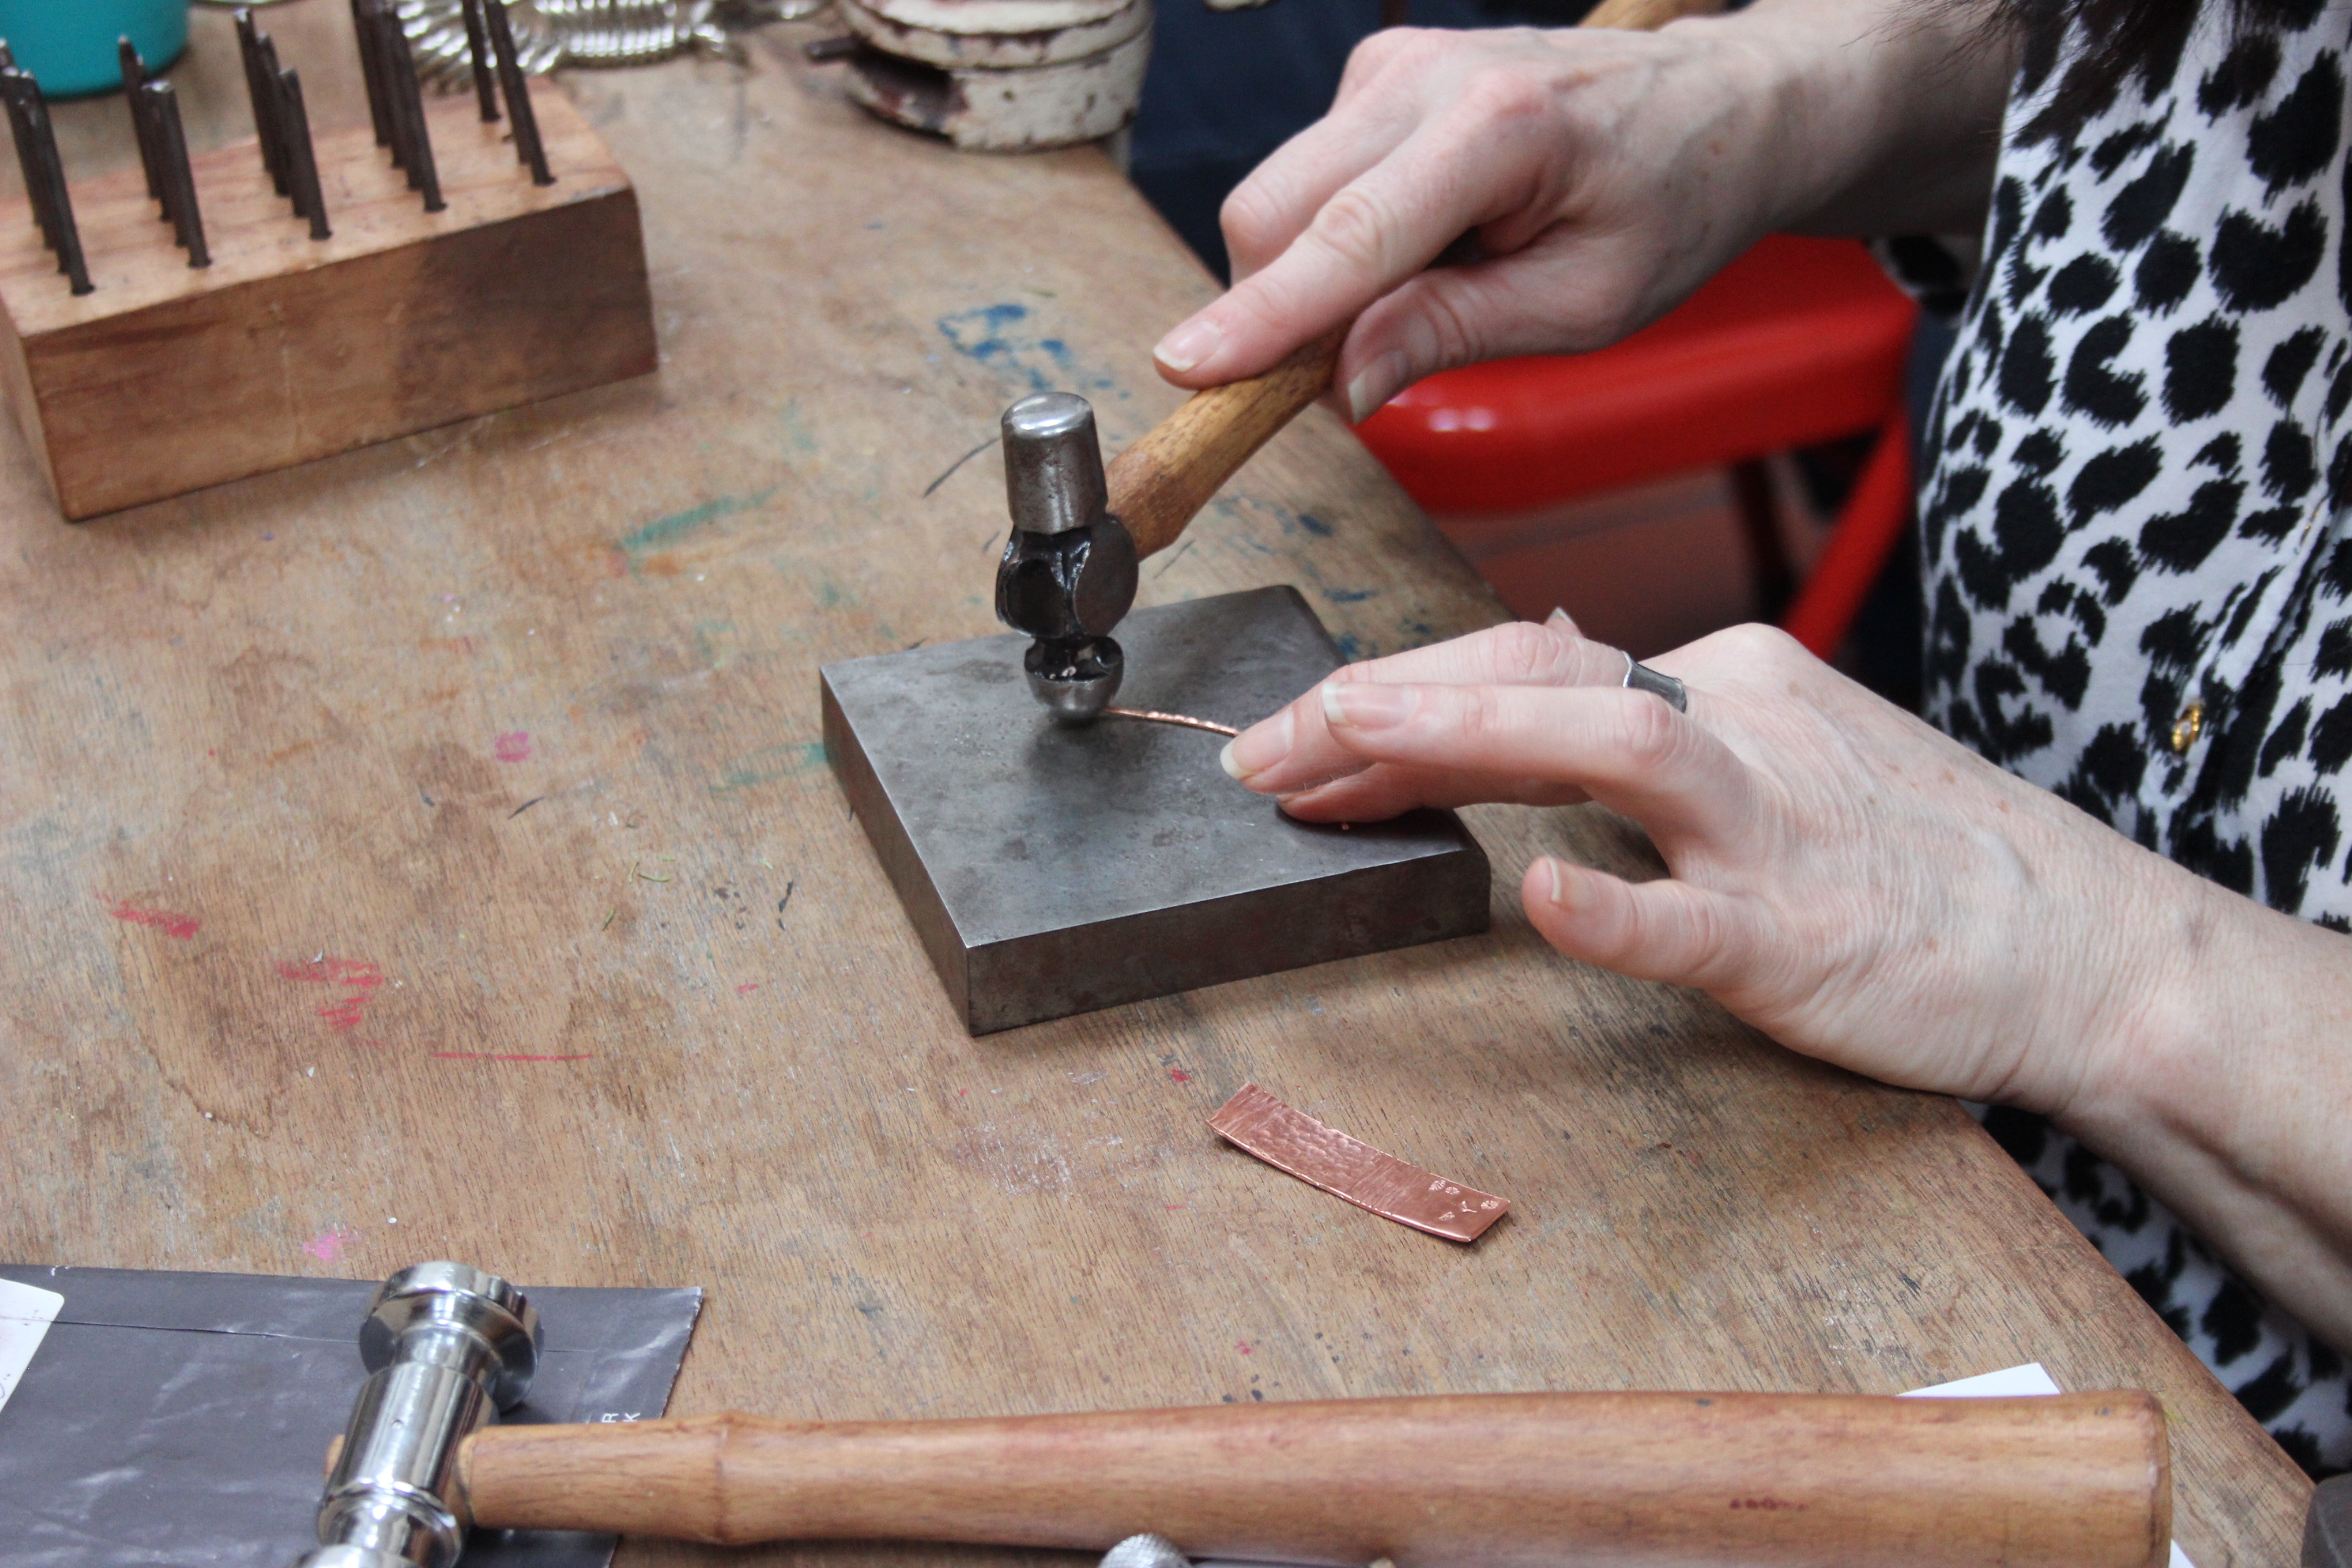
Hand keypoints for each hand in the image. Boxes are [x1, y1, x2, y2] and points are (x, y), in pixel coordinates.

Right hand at [1148, 0, 2016, 418]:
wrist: (1716, 104)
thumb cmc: (1667, 201)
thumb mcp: (1583, 302)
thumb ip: (1452, 332)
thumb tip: (1340, 383)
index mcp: (1497, 129)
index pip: (1347, 239)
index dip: (1260, 316)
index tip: (1187, 367)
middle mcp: (1427, 78)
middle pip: (1274, 211)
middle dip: (1275, 312)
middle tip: (1343, 379)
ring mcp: (1393, 68)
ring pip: (1279, 199)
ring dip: (1311, 280)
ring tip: (1417, 296)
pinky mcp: (1377, 79)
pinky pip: (1310, 179)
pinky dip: (1335, 242)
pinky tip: (1419, 249)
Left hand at [1218, 613, 2178, 1115]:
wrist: (2088, 944)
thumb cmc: (1915, 858)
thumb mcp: (1774, 750)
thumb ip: (1643, 719)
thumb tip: (1523, 662)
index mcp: (1721, 684)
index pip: (1525, 665)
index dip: (1396, 695)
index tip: (1295, 737)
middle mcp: (1739, 727)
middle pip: (1536, 680)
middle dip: (1385, 705)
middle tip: (1259, 751)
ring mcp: (1773, 828)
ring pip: (1613, 747)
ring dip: (1464, 736)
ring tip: (1346, 745)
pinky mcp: (1806, 935)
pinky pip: (1696, 917)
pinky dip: (1612, 904)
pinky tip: (1536, 895)